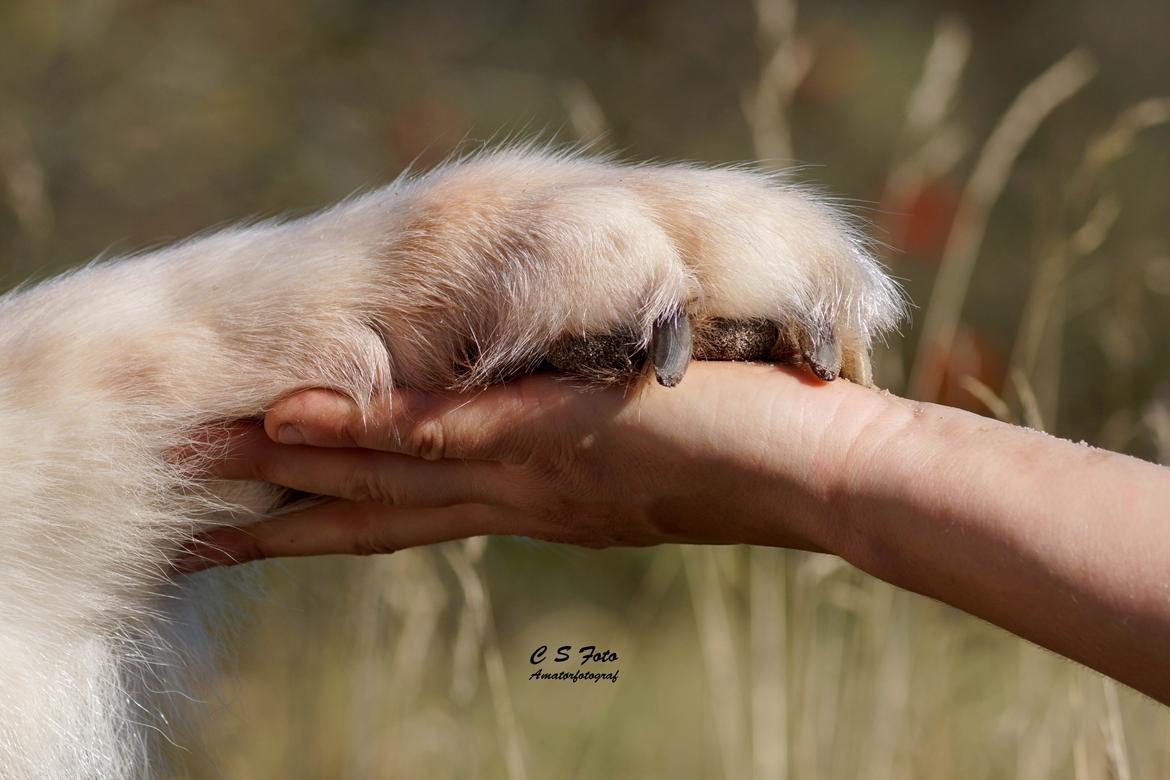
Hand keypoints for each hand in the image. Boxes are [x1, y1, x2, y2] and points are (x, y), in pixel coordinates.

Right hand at [186, 362, 887, 566]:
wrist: (829, 472)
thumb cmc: (759, 456)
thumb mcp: (651, 445)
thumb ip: (588, 437)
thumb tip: (555, 417)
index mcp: (539, 504)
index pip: (416, 517)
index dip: (334, 520)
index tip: (266, 522)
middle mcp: (521, 498)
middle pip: (384, 509)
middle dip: (292, 514)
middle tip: (206, 519)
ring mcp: (533, 472)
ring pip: (396, 476)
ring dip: (307, 470)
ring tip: (224, 460)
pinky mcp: (561, 438)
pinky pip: (452, 439)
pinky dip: (380, 436)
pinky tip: (310, 427)